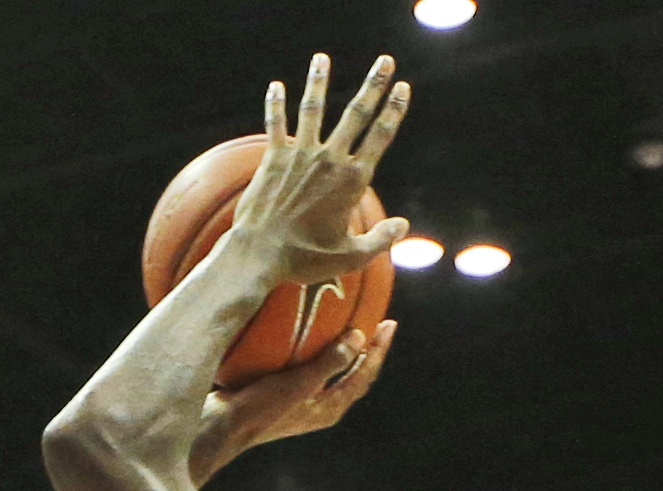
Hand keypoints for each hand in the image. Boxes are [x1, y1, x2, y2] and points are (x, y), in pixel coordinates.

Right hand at [193, 322, 394, 470]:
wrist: (220, 427)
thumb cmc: (260, 408)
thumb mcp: (300, 383)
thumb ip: (331, 361)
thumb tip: (358, 337)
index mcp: (330, 408)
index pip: (365, 375)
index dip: (379, 350)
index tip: (389, 323)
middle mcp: (320, 407)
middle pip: (353, 375)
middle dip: (366, 350)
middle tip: (377, 322)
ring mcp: (301, 403)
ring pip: (332, 372)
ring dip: (342, 349)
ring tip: (348, 324)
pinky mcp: (282, 396)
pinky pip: (308, 368)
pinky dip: (315, 350)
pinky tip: (307, 332)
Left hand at [231, 54, 412, 287]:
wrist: (260, 256)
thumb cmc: (304, 260)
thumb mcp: (349, 256)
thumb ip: (379, 240)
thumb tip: (403, 226)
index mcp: (352, 180)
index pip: (381, 136)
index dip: (394, 110)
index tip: (403, 89)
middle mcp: (329, 160)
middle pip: (357, 114)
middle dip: (374, 85)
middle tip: (385, 61)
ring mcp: (301, 156)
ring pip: (314, 109)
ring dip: (319, 81)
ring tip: (321, 59)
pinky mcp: (274, 158)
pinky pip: (276, 124)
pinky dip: (275, 105)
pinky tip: (275, 86)